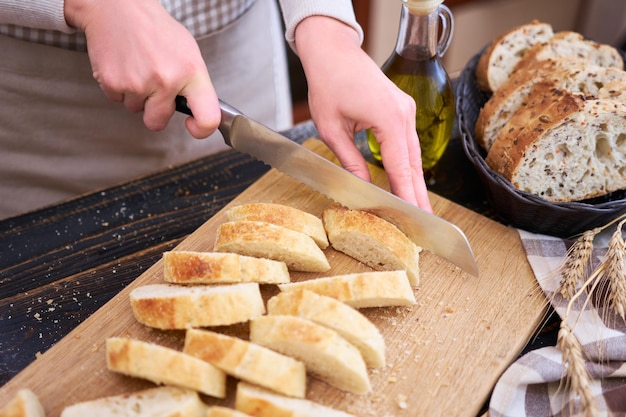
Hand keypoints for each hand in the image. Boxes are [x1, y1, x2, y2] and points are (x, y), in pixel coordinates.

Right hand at [64, 0, 218, 137]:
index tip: (192, 125)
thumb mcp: (188, 51)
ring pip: (136, 110)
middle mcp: (166, 81)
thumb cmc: (155, 29)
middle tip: (152, 87)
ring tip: (137, 67)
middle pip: (158, 122)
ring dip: (136, 95)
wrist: (118, 8)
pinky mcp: (113, 84)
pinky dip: (119, 87)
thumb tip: (199, 111)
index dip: (201, 130)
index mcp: (191, 73)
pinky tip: (124, 66)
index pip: (208, 118)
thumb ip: (193, 84)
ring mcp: (138, 84)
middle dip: (154, 110)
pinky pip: (117, 100)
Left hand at [294, 16, 431, 211]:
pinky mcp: (401, 108)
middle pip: (414, 163)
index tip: (413, 217)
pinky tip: (407, 180)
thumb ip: (349, 161)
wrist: (333, 51)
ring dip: (415, 180)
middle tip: (425, 222)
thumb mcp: (332, 128)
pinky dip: (408, 163)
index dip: (406, 195)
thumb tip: (361, 187)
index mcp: (388, 118)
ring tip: (418, 208)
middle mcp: (404, 113)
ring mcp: (406, 109)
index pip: (401, 166)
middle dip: (418, 194)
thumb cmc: (328, 83)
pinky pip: (408, 142)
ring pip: (414, 153)